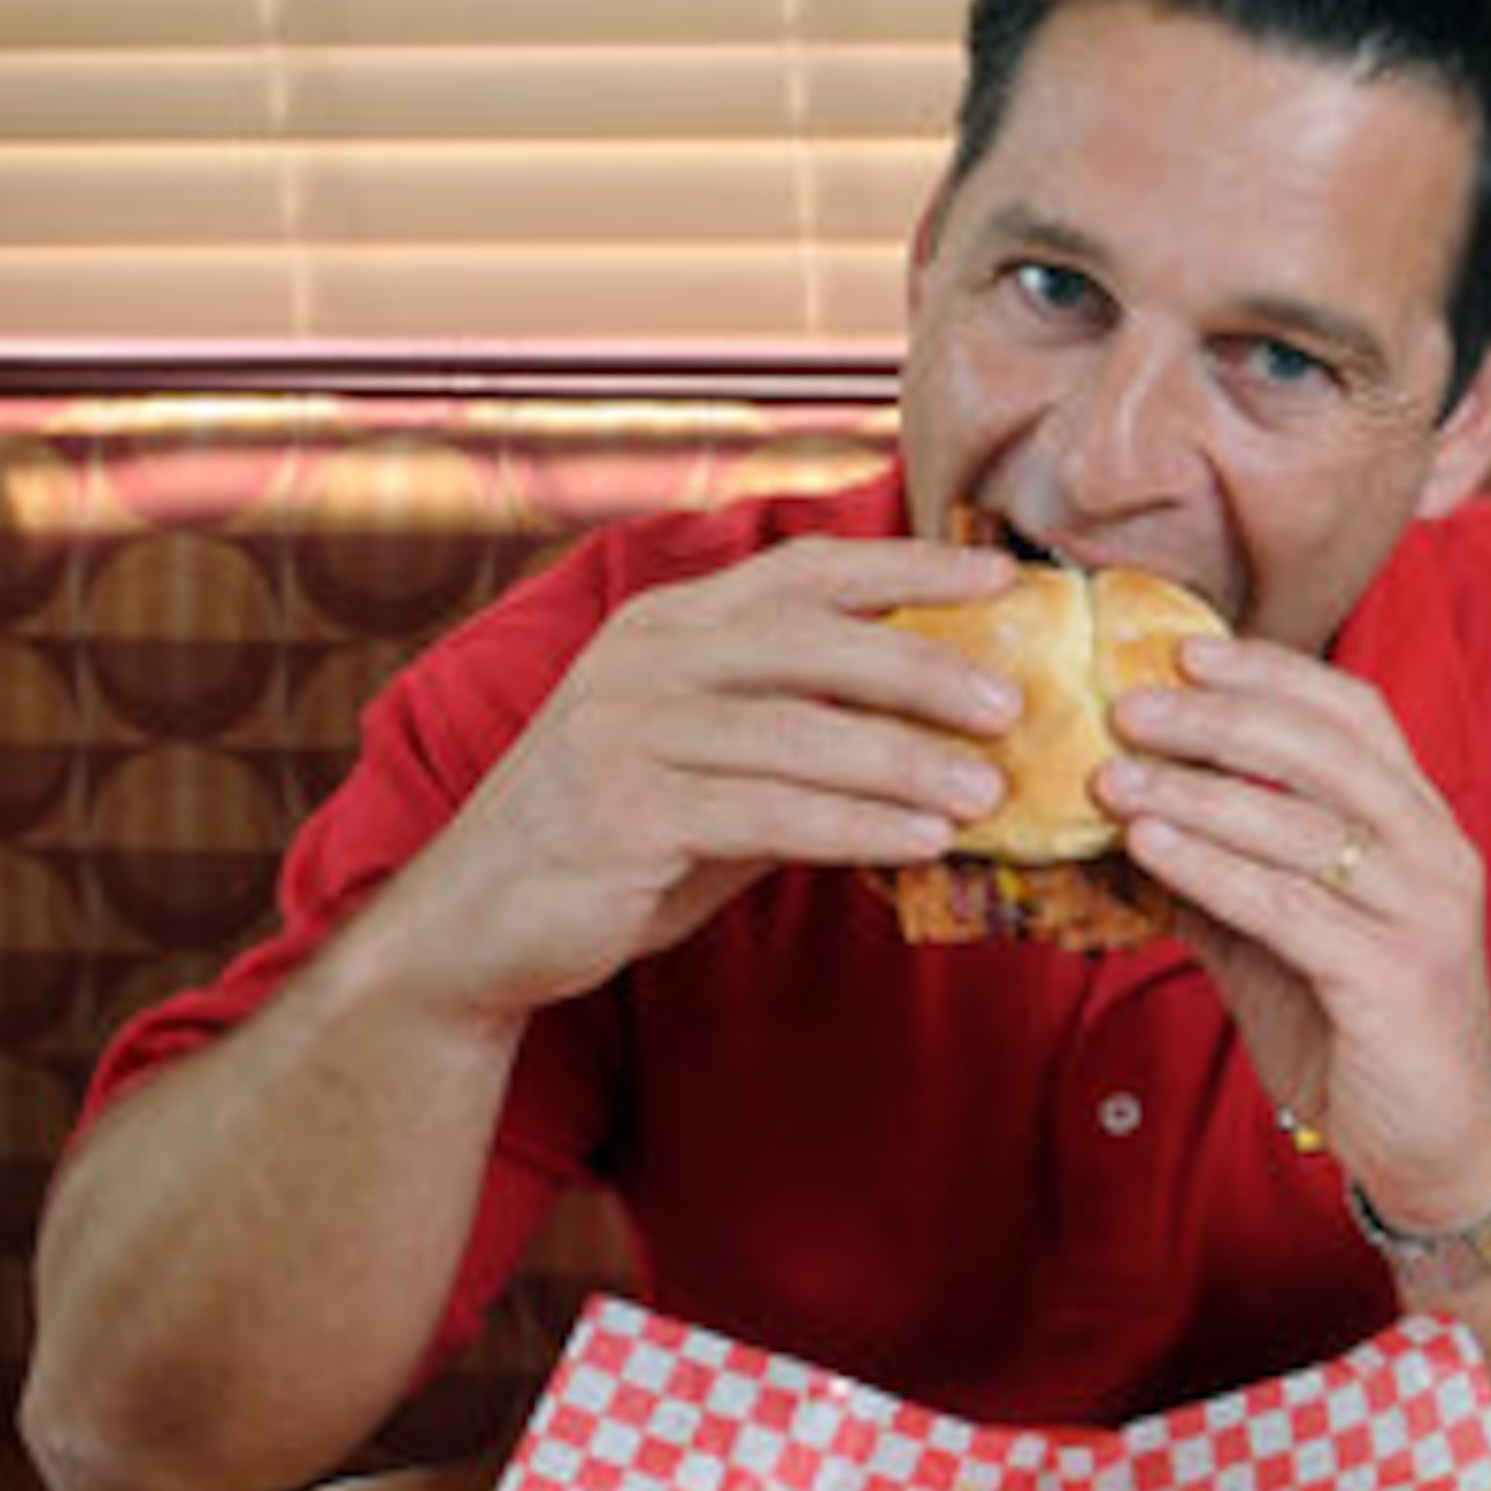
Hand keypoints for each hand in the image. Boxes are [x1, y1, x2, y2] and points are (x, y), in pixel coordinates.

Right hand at [389, 536, 1023, 1016]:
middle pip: (809, 637)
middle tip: (1014, 702)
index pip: (804, 572)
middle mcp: (644, 659)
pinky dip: (854, 825)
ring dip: (903, 759)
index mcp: (671, 625)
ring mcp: (625, 732)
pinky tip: (921, 841)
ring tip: (989, 791)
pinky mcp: (619, 813)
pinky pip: (764, 812)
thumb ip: (804, 735)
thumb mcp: (718, 767)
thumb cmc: (619, 838)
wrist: (476, 924)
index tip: (1004, 575)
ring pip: (795, 730)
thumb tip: (944, 731)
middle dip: (922, 663)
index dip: (907, 566)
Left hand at [1107, 641, 1490, 1226]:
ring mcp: (1425, 912)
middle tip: (1128, 706)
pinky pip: (1290, 905)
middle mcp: (1438, 854)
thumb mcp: (1284, 938)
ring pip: (1303, 824)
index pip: (1356, 714)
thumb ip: (1229, 875)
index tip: (1184, 650)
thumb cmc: (1358, 1035)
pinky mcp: (1397, 975)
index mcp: (1422, 827)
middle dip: (1219, 719)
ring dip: (1196, 792)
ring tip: (1113, 778)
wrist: (1432, 1147)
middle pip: (1327, 750)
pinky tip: (1150, 847)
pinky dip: (1212, 869)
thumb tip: (1128, 817)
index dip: (1272, 674)